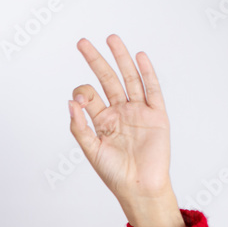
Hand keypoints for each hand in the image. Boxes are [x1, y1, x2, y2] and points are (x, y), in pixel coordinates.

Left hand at [68, 35, 181, 226]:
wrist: (139, 187)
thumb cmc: (114, 173)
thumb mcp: (90, 150)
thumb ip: (79, 126)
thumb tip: (70, 102)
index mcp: (102, 121)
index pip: (89, 96)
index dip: (82, 93)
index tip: (80, 99)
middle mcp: (120, 112)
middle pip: (107, 80)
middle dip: (96, 61)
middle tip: (82, 42)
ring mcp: (138, 112)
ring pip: (129, 79)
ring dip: (121, 59)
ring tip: (112, 39)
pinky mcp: (156, 115)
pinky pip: (152, 90)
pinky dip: (147, 73)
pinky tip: (140, 57)